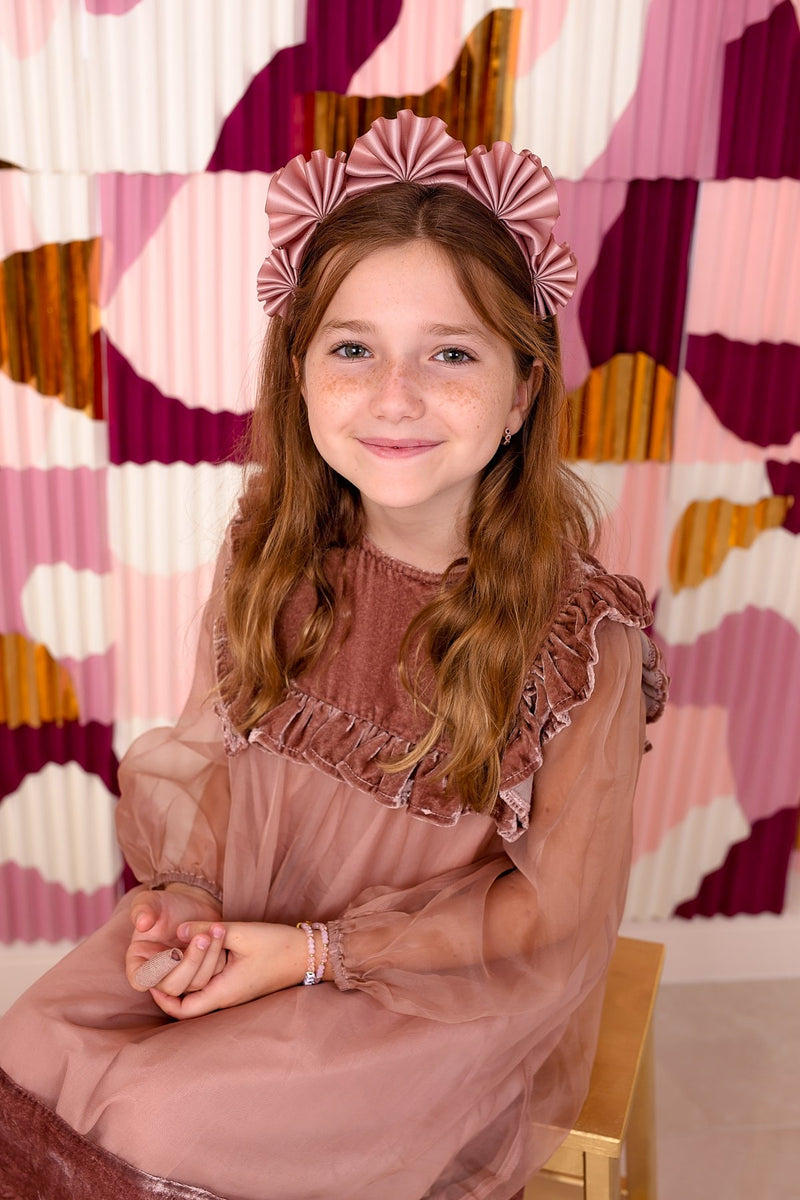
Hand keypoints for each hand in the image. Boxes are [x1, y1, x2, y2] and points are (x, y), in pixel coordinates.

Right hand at [126, 883, 221, 992]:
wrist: (190, 905)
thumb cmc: (164, 905)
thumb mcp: (149, 901)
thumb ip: (142, 909)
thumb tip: (141, 923)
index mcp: (139, 962)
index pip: (142, 980)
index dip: (156, 971)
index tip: (173, 952)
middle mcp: (160, 976)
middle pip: (173, 986)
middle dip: (190, 963)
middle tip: (202, 938)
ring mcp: (183, 977)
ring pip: (197, 983)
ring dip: (208, 958)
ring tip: (215, 930)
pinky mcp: (203, 973)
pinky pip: (215, 975)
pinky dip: (219, 955)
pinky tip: (220, 932)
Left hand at [148, 922, 309, 1019]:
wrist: (310, 954)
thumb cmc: (277, 945)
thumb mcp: (241, 933)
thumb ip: (207, 930)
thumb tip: (178, 930)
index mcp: (224, 992)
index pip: (182, 1009)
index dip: (162, 998)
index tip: (150, 980)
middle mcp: (226, 998)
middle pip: (188, 1003)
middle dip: (170, 986)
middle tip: (157, 966)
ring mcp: (234, 993)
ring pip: (199, 993)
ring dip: (185, 978)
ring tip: (172, 958)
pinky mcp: (241, 985)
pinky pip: (212, 986)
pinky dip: (199, 974)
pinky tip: (196, 955)